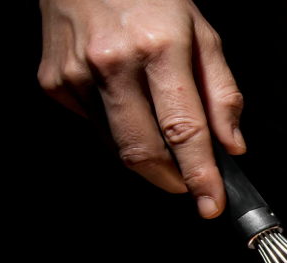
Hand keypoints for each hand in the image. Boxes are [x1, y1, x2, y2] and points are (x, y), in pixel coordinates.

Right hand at [37, 0, 245, 216]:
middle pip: (143, 151)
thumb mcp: (202, 33)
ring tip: (160, 133)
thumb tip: (232, 145)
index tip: (211, 204)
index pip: (184, 129)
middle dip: (171, 179)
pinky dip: (116, 128)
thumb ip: (222, 92)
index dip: (199, 174)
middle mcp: (114, 63)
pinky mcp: (54, 82)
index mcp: (159, 48)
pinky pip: (93, 126)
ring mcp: (77, 74)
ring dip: (146, 155)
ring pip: (117, 146)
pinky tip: (124, 102)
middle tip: (188, 182)